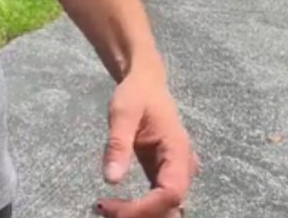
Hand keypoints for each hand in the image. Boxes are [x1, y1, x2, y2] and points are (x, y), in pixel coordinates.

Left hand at [96, 71, 197, 217]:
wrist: (146, 83)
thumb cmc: (136, 93)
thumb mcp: (123, 112)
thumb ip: (118, 144)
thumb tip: (111, 180)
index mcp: (178, 150)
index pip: (172, 192)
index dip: (147, 208)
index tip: (115, 207)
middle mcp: (183, 167)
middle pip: (170, 207)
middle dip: (140, 215)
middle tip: (104, 207)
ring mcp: (175, 174)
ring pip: (166, 210)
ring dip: (139, 215)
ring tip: (106, 207)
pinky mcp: (164, 176)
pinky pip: (157, 202)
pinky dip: (139, 209)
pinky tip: (115, 206)